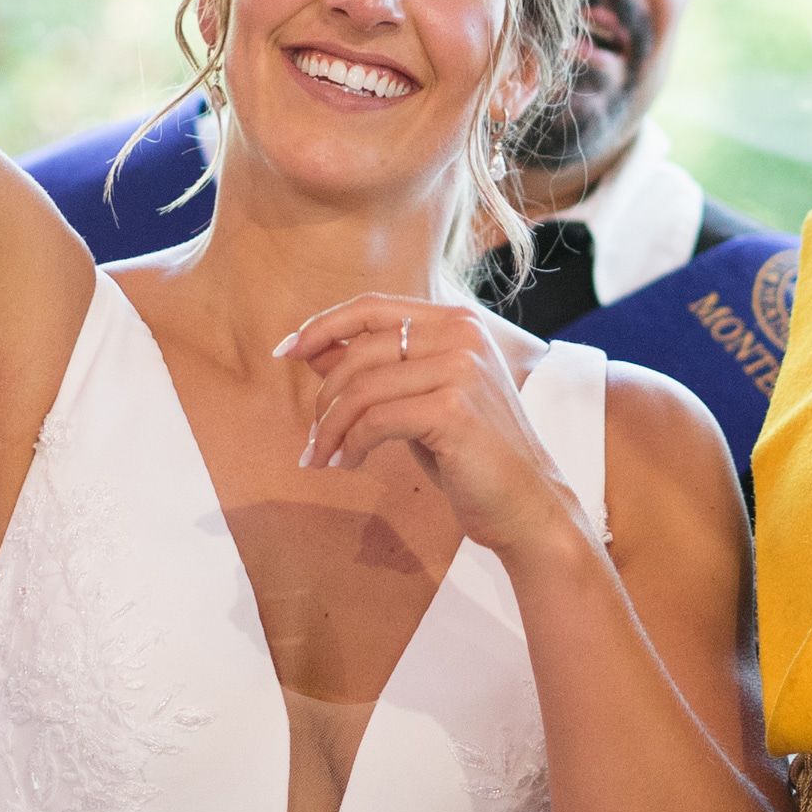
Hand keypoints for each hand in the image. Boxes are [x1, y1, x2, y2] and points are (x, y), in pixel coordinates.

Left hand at [274, 295, 580, 559]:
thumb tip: (312, 349)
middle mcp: (462, 334)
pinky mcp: (454, 409)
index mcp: (456, 322)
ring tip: (323, 457)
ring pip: (363, 388)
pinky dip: (351, 444)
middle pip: (361, 350)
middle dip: (324, 397)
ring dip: (330, 428)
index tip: (284, 350)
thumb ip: (373, 371)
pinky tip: (349, 464)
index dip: (323, 325)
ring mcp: (462, 368)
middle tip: (311, 438)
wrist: (527, 504)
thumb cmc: (470, 454)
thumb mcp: (416, 401)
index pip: (373, 307)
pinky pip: (376, 420)